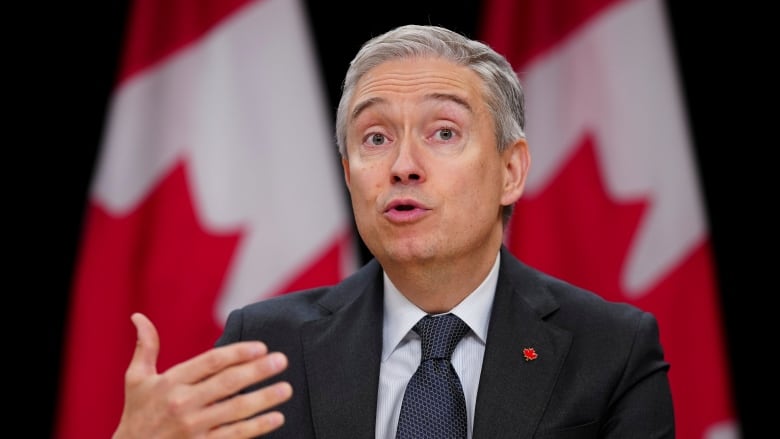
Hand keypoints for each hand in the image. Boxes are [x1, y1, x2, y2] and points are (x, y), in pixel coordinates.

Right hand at [112, 312, 292, 437]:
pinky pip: (235, 435)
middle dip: (258, 371)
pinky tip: (276, 418)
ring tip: (286, 389)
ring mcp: (193, 428)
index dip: (238, 352)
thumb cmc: (137, 414)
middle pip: (228, 383)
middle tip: (282, 361)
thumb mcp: (136, 380)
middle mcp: (182, 404)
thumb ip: (145, 348)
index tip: (261, 347)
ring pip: (236, 410)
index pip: (211, 362)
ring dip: (264, 398)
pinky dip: (257, 427)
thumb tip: (139, 317)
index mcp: (170, 382)